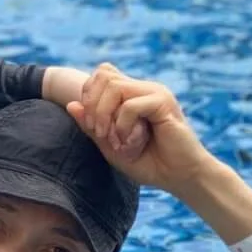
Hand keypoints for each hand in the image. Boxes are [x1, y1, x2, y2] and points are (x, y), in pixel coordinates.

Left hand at [66, 64, 207, 192]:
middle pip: (104, 75)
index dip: (89, 96)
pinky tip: (129, 143)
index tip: (93, 126)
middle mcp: (143, 88)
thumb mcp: (111, 147)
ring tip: (114, 141)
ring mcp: (154, 93)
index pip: (102, 74)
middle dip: (93, 105)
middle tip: (100, 133)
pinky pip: (130, 106)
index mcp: (132, 95)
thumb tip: (71, 104)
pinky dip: (122, 126)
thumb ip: (92, 127)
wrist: (180, 177)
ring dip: (106, 117)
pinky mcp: (164, 103)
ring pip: (114, 87)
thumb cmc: (149, 164)